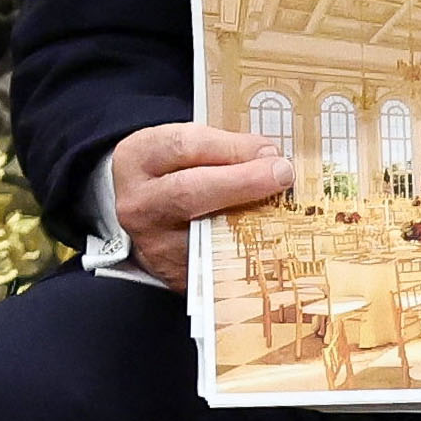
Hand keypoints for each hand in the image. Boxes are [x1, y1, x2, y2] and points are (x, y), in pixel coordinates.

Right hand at [112, 123, 295, 292]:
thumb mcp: (185, 148)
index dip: (232, 148)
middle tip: (282, 174)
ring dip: (251, 216)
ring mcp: (153, 243)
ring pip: (206, 231)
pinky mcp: (175, 273)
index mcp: (138, 158)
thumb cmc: (175, 172)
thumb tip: (269, 155)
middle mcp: (139, 203)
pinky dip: (247, 246)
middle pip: (190, 191)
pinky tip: (270, 233)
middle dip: (243, 181)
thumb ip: (222, 147)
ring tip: (282, 203)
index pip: (184, 147)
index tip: (269, 149)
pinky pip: (217, 261)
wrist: (148, 214)